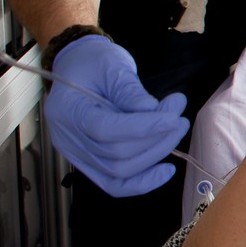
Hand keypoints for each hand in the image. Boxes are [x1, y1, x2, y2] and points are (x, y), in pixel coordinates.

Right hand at [46, 35, 189, 196]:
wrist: (78, 68)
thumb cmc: (94, 62)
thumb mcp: (112, 66)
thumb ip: (131, 91)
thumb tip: (155, 113)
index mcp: (67, 110)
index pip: (105, 128)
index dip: (143, 127)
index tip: (173, 118)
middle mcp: (67, 138)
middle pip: (115, 153)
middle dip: (155, 138)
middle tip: (179, 118)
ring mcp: (76, 154)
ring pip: (119, 171)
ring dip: (155, 154)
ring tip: (176, 128)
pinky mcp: (89, 164)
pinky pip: (114, 183)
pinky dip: (141, 182)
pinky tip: (165, 171)